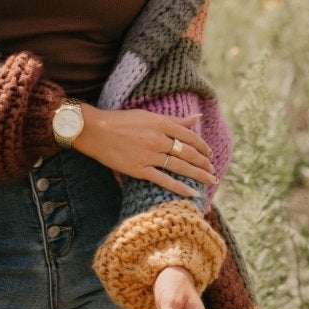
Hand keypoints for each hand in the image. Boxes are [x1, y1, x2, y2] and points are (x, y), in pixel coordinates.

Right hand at [73, 105, 215, 197]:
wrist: (95, 131)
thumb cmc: (121, 121)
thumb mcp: (149, 116)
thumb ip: (174, 120)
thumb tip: (197, 118)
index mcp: (162, 124)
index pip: (191, 137)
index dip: (203, 147)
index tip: (210, 155)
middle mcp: (158, 139)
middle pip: (189, 153)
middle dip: (204, 163)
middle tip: (213, 171)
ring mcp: (149, 156)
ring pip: (180, 167)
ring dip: (198, 175)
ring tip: (210, 181)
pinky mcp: (139, 169)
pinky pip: (164, 180)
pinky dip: (180, 187)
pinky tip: (192, 192)